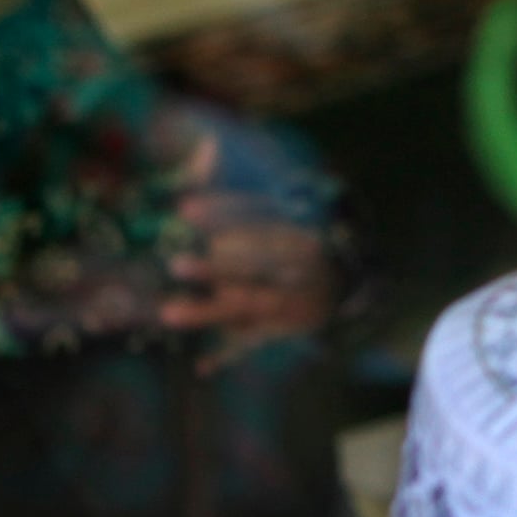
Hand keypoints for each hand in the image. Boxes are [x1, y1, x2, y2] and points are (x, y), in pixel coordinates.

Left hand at [159, 136, 334, 368]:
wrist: (347, 279)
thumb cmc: (298, 235)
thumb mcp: (281, 207)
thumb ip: (239, 183)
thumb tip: (202, 148)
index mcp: (302, 232)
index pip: (264, 221)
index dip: (225, 213)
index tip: (183, 209)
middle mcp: (300, 270)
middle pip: (255, 268)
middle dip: (216, 267)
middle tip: (174, 263)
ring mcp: (292, 303)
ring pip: (248, 305)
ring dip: (209, 310)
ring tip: (169, 312)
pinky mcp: (282, 329)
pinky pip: (252, 342)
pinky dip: (228, 355)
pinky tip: (201, 368)